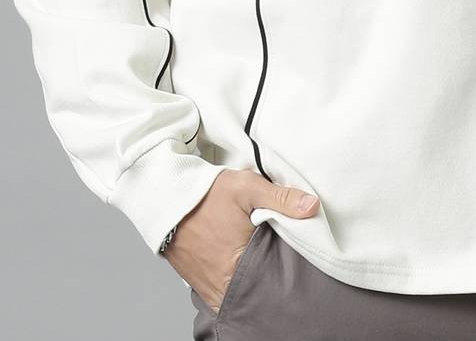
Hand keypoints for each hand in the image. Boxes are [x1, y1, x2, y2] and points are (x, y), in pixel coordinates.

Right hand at [162, 168, 320, 311]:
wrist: (162, 197)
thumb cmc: (203, 195)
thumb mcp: (245, 188)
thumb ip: (280, 198)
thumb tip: (313, 206)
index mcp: (238, 268)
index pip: (274, 277)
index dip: (287, 265)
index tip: (299, 254)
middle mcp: (221, 285)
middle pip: (257, 285)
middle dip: (270, 273)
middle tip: (278, 256)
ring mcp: (207, 286)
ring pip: (240, 287)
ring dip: (251, 274)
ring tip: (261, 257)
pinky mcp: (198, 282)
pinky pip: (223, 287)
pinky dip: (234, 277)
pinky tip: (240, 260)